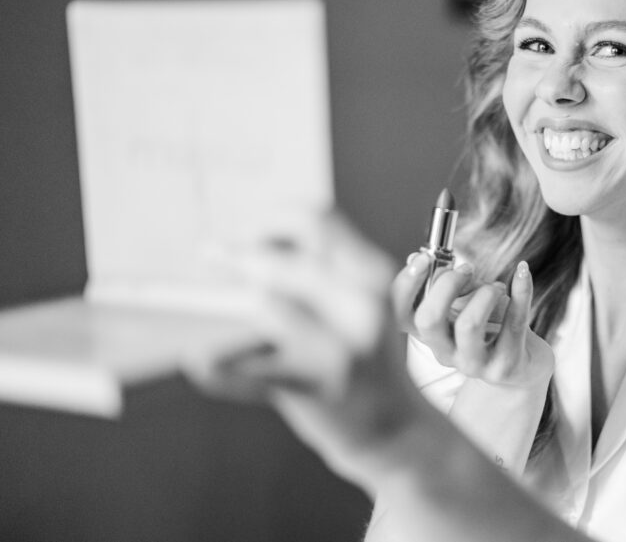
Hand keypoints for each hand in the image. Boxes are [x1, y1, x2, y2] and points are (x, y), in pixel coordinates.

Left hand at [185, 210, 422, 486]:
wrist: (397, 432)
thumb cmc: (366, 362)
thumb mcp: (361, 303)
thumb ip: (321, 269)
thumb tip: (246, 243)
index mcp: (372, 275)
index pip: (317, 219)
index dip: (272, 220)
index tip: (250, 237)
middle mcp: (362, 304)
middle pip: (285, 260)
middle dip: (241, 255)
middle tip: (212, 254)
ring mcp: (340, 348)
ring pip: (268, 304)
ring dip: (241, 305)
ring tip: (237, 321)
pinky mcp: (315, 388)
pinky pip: (254, 371)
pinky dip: (223, 368)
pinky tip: (202, 363)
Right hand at [392, 256, 552, 387]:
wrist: (521, 366)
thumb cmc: (487, 327)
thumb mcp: (461, 304)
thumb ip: (442, 284)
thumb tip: (416, 259)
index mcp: (428, 334)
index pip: (399, 314)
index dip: (406, 284)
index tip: (424, 258)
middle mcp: (444, 352)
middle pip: (429, 319)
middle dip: (447, 284)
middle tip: (468, 269)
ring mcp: (473, 364)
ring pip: (469, 325)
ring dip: (484, 293)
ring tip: (497, 287)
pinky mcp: (505, 366)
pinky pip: (513, 324)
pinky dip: (521, 291)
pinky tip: (522, 272)